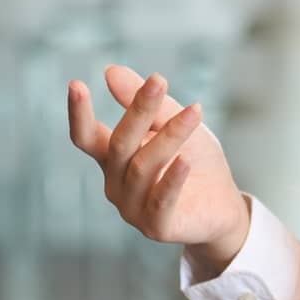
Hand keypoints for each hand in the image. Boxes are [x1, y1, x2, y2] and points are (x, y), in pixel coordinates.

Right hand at [68, 65, 251, 276]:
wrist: (222, 205)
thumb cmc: (194, 161)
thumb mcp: (173, 124)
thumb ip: (147, 104)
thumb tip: (110, 71)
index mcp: (113, 159)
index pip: (86, 137)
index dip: (78, 114)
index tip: (76, 84)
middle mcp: (115, 183)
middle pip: (119, 144)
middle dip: (138, 111)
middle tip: (158, 81)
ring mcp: (132, 208)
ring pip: (143, 167)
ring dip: (169, 137)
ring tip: (194, 112)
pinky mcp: (156, 227)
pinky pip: (161, 201)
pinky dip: (173, 180)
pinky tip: (186, 161)